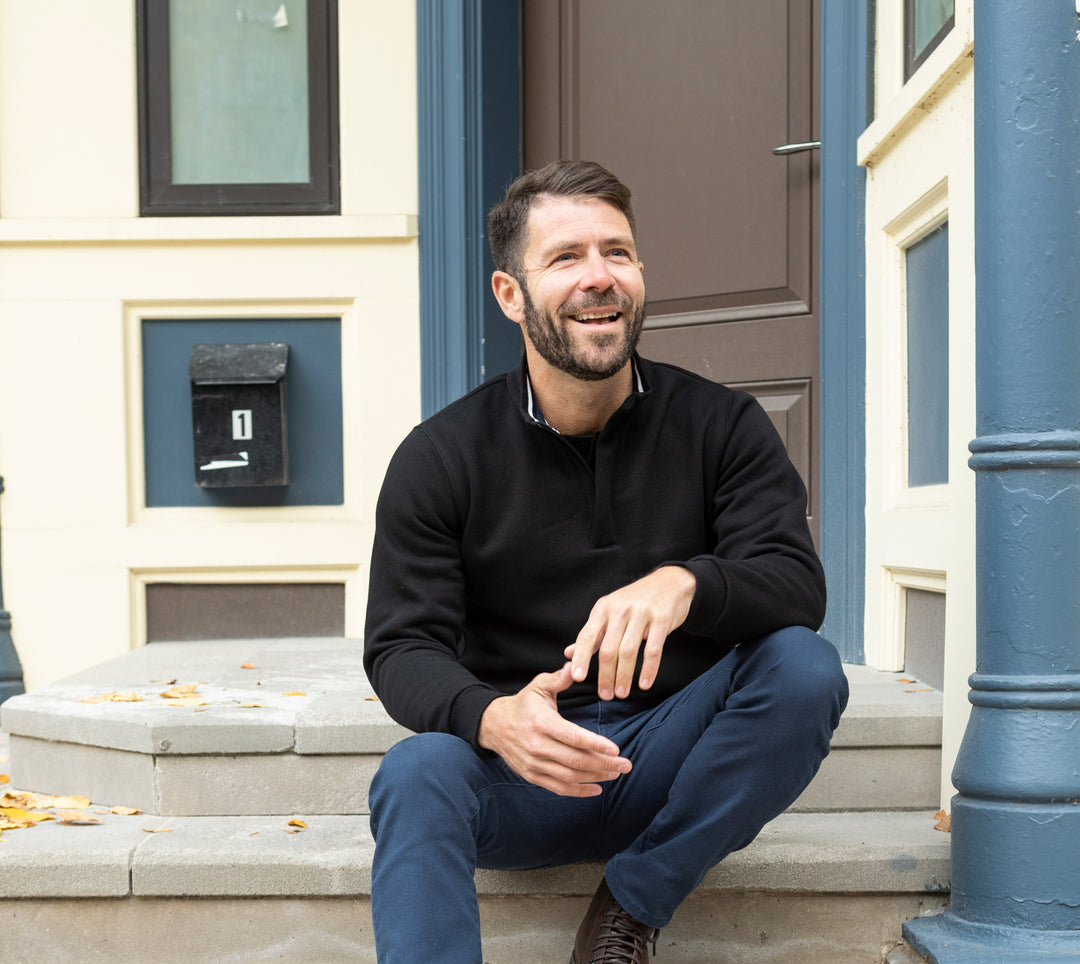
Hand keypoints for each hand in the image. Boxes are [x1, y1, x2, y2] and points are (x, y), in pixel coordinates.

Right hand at [477, 664, 631, 796]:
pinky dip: (579, 791)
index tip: (615, 749)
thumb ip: (559, 678)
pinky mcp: (532, 775)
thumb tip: (575, 666)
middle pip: (575, 760)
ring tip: (616, 773)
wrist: (494, 725)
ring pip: (569, 776)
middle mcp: (536, 746)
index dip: (595, 744)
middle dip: (604, 764)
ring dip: (596, 777)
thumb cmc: (523, 704)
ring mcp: (533, 764)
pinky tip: (597, 789)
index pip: (572, 737)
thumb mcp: (538, 686)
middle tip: (626, 765)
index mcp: (541, 723)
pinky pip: (558, 788)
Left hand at [564, 565, 695, 699]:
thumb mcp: (609, 611)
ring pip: (628, 651)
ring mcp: (641, 614)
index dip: (581, 658)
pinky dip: (648, 669)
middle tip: (605, 695)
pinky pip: (653, 649)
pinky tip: (644, 684)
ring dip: (624, 676)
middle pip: (608, 649)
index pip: (587, 636)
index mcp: (603, 609)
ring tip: (621, 693)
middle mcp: (620, 610)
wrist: (669, 582)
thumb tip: (569, 653)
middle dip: (605, 675)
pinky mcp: (661, 619)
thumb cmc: (635, 601)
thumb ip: (592, 634)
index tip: (576, 678)